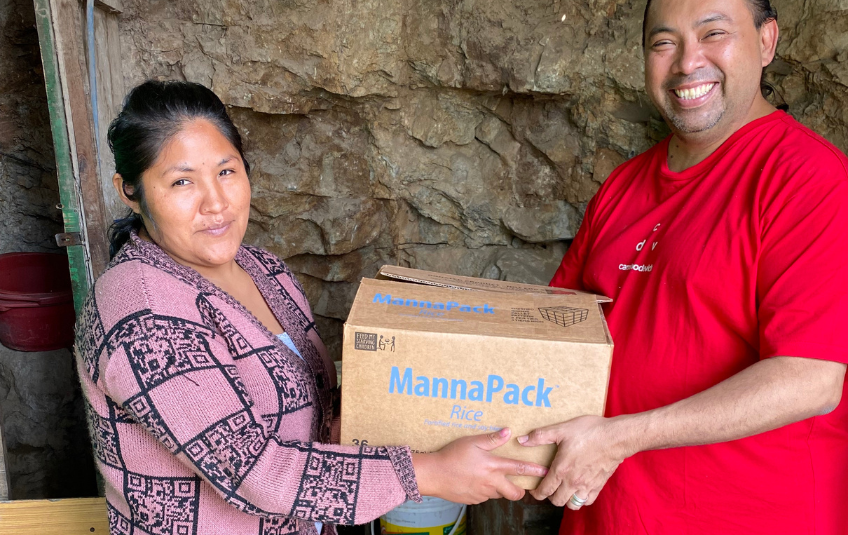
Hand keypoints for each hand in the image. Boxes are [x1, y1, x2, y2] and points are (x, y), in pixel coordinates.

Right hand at [413, 428, 547, 503]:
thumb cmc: (451, 456)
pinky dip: (484, 490)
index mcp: (493, 467)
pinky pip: (484, 496)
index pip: (519, 469)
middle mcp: (491, 483)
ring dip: (499, 488)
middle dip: (520, 491)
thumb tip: (508, 432)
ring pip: (498, 494)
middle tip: (519, 485)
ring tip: (488, 477)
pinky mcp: (474, 500)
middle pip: (514, 493)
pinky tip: (474, 481)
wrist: (433, 475)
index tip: (545, 472)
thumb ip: (491, 439)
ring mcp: (482, 494)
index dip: (534, 470)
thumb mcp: (472, 442)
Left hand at [518, 415, 629, 508]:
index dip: (537, 493)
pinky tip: (579, 489)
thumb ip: (540, 436)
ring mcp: (587, 485)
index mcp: (561, 470)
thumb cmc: (590, 432)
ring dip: (565, 500)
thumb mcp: (562, 429)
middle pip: (557, 501)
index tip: (534, 490)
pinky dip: (581, 499)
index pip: (544, 490)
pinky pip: (587, 501)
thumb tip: (522, 440)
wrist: (616, 437)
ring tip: (563, 490)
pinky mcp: (599, 485)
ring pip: (572, 504)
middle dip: (550, 496)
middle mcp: (573, 482)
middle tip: (549, 487)